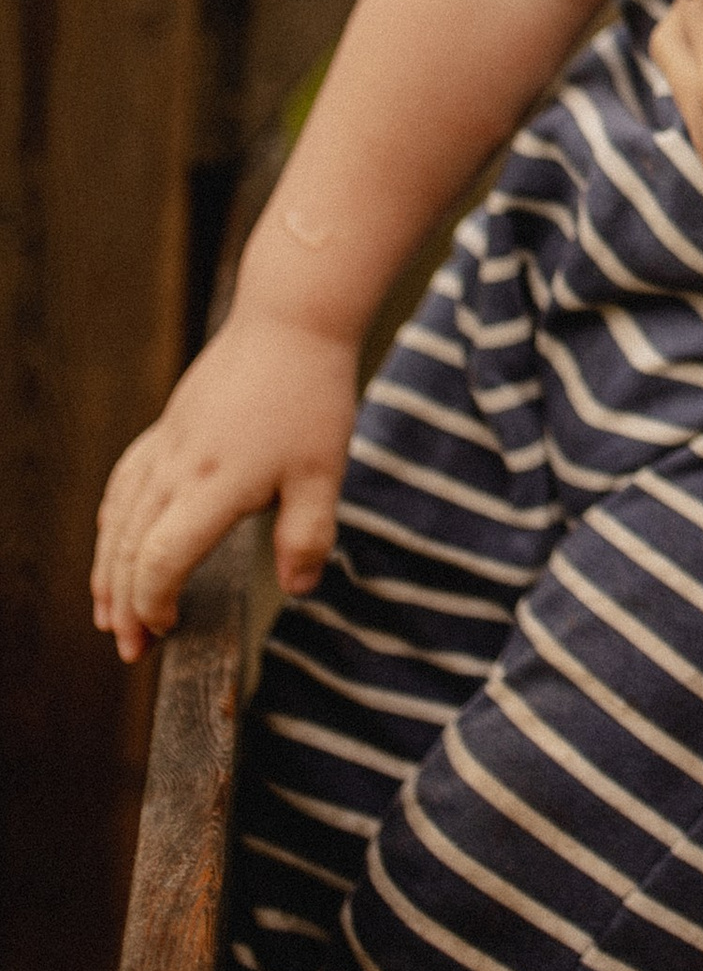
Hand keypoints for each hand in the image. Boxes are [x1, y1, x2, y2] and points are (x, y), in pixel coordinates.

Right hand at [91, 305, 359, 660]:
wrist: (290, 321)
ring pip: (118, 519)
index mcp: (215, 485)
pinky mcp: (167, 430)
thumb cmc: (312, 395)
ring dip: (108, 571)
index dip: (154, 603)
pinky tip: (115, 543)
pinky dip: (112, 525)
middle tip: (130, 649)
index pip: (162, 560)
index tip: (166, 632)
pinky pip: (124, 485)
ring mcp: (166, 447)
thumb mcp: (326, 472)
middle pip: (130, 549)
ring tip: (108, 614)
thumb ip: (308, 536)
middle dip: (123, 604)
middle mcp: (178, 469)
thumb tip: (297, 590)